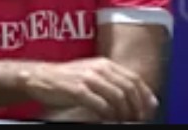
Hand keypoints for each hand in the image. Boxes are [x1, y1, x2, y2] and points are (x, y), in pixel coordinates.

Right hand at [21, 57, 157, 122]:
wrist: (38, 77)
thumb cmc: (65, 80)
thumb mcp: (90, 75)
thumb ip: (110, 82)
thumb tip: (134, 98)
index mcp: (105, 64)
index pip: (135, 79)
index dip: (145, 97)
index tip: (149, 111)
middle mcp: (99, 68)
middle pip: (130, 89)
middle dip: (137, 108)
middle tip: (137, 120)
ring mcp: (88, 78)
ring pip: (118, 97)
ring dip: (124, 114)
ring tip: (123, 122)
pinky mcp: (78, 90)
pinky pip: (101, 105)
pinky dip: (108, 116)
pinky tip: (108, 121)